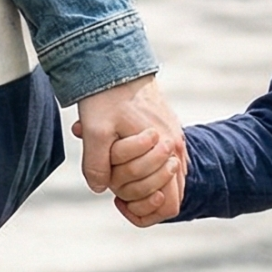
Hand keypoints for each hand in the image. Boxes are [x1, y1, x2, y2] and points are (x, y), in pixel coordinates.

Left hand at [74, 74, 185, 222]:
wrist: (116, 61)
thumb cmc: (106, 95)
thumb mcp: (95, 130)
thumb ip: (97, 164)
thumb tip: (101, 189)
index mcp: (167, 149)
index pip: (166, 204)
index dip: (141, 210)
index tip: (116, 198)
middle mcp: (177, 147)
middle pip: (166, 196)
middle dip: (135, 194)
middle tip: (112, 178)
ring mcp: (175, 139)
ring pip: (165, 181)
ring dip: (138, 182)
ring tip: (113, 169)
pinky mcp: (169, 132)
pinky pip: (162, 165)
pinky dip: (142, 170)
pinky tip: (117, 159)